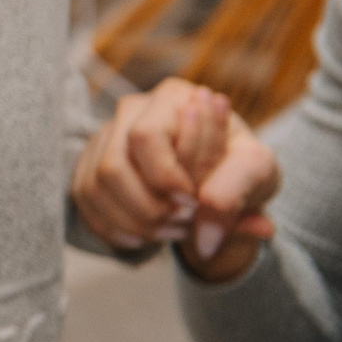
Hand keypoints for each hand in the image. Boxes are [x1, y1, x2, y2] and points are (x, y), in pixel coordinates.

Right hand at [73, 79, 279, 279]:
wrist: (223, 177)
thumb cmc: (239, 166)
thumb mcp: (257, 173)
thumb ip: (233, 197)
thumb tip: (203, 243)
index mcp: (173, 98)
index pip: (145, 136)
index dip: (164, 177)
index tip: (194, 206)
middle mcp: (130, 111)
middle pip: (112, 166)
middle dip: (147, 208)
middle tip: (182, 224)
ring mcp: (105, 137)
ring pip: (94, 186)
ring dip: (131, 222)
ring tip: (169, 233)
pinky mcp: (90, 164)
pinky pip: (83, 201)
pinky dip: (112, 228)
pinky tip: (142, 238)